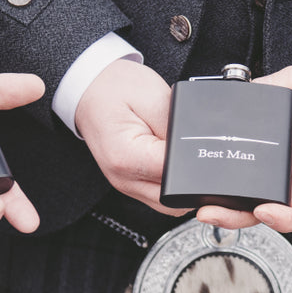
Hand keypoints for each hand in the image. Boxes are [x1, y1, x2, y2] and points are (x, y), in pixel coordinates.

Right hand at [75, 59, 189, 215]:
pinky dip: (173, 183)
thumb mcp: (157, 99)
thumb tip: (199, 153)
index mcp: (126, 158)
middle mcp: (123, 179)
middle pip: (176, 201)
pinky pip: (160, 195)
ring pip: (170, 205)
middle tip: (198, 151)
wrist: (91, 88)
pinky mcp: (130, 184)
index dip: (195, 163)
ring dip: (185, 186)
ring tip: (183, 154)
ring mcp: (125, 185)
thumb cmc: (116, 87)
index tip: (201, 147)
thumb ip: (179, 132)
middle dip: (194, 181)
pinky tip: (174, 161)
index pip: (176, 177)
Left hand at [198, 65, 291, 231]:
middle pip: (279, 215)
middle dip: (241, 217)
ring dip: (236, 210)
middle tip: (207, 211)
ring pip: (269, 207)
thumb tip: (251, 89)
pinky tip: (218, 188)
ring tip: (203, 203)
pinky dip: (243, 193)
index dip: (287, 218)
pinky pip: (267, 190)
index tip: (263, 209)